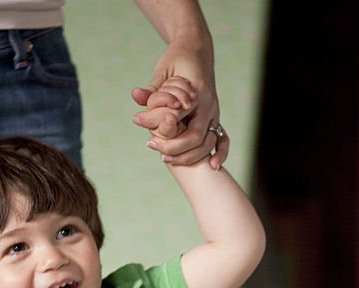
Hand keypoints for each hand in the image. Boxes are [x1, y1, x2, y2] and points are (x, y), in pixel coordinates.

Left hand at [131, 42, 228, 167]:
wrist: (197, 49)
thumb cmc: (177, 60)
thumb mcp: (162, 70)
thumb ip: (152, 89)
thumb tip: (136, 96)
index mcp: (196, 91)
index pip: (177, 115)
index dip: (157, 123)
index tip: (138, 122)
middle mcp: (208, 104)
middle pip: (194, 136)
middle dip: (172, 147)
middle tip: (150, 144)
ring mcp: (214, 113)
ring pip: (207, 143)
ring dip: (187, 156)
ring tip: (165, 158)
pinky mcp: (215, 119)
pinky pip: (223, 139)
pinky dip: (220, 153)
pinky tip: (212, 166)